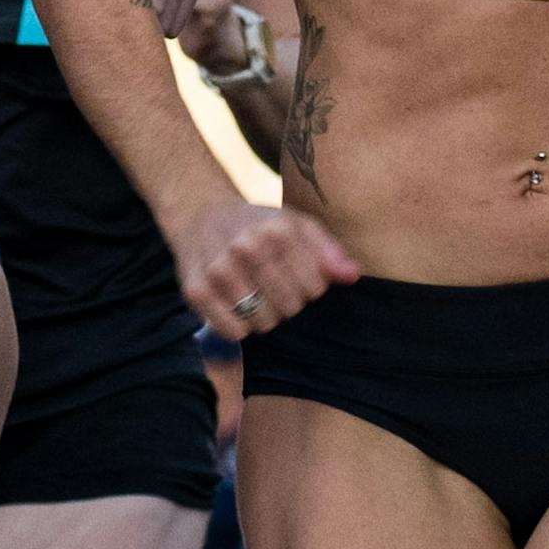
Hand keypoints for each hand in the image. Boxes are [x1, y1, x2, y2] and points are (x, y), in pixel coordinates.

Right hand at [167, 194, 354, 342]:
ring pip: (263, 324)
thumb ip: (328, 251)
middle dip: (288, 302)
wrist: (201, 216)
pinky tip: (236, 307)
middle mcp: (247, 248)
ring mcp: (219, 270)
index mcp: (278, 230)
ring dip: (264, 317)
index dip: (310, 288)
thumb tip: (351, 276)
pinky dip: (239, 328)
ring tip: (256, 296)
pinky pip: (234, 332)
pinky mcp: (197, 291)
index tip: (297, 276)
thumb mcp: (297, 225)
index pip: (315, 288)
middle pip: (290, 307)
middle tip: (274, 287)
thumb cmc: (259, 225)